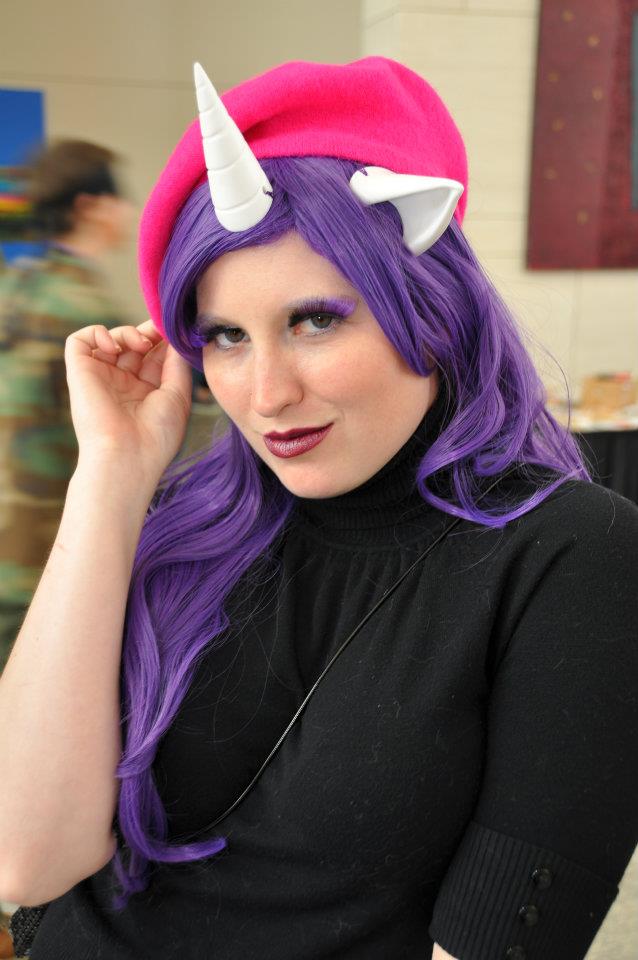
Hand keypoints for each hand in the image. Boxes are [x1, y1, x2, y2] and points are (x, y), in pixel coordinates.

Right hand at [65, 320, 192, 481]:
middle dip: (148, 332)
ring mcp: (101, 377)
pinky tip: (113, 347)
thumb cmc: (157, 434)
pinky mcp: (79, 372)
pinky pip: (79, 341)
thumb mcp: (177, 396)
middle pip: (133, 344)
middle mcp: (123, 384)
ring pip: (110, 339)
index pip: (153, 355)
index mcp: (146, 392)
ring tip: (140, 345)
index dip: (163, 340)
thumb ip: (176, 364)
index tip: (175, 331)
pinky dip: (96, 333)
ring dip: (127, 333)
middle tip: (160, 329)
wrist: (127, 456)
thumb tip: (176, 339)